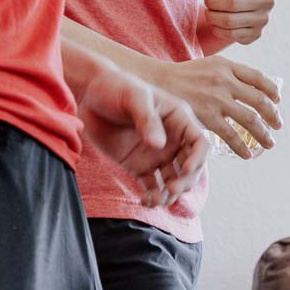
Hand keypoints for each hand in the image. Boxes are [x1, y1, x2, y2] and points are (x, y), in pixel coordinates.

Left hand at [76, 65, 208, 206]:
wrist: (89, 95)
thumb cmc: (116, 87)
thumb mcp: (135, 97)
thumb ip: (148, 120)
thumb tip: (160, 146)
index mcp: (179, 120)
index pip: (200, 144)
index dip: (198, 160)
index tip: (185, 172)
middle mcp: (172, 139)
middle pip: (190, 166)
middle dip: (185, 182)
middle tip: (170, 191)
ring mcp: (156, 154)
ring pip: (173, 180)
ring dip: (170, 194)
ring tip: (155, 201)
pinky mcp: (138, 165)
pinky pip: (152, 185)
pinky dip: (152, 196)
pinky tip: (144, 201)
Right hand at [152, 54, 281, 159]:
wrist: (154, 84)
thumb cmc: (184, 77)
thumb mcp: (210, 65)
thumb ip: (231, 73)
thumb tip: (254, 87)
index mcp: (227, 66)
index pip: (259, 78)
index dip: (272, 90)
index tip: (278, 100)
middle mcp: (225, 81)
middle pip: (259, 100)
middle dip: (273, 115)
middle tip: (278, 125)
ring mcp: (216, 99)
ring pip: (250, 119)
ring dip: (263, 134)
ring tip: (270, 143)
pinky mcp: (207, 117)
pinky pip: (231, 135)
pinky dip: (242, 146)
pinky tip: (247, 154)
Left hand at [201, 0, 274, 44]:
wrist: (237, 8)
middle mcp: (267, 1)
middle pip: (234, 3)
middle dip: (213, 2)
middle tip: (207, 1)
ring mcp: (263, 19)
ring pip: (230, 20)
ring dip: (212, 16)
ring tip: (209, 12)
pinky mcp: (256, 34)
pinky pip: (231, 34)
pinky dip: (217, 29)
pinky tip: (214, 23)